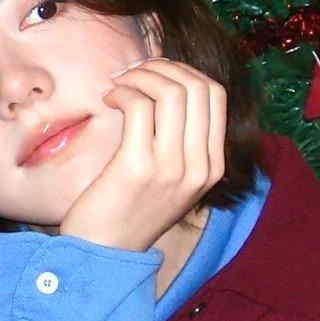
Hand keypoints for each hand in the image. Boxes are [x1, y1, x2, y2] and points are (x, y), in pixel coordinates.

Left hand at [59, 58, 226, 253]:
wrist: (103, 252)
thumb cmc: (130, 208)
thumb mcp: (171, 176)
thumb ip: (179, 138)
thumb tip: (166, 81)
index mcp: (213, 166)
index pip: (215, 95)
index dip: (184, 71)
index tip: (156, 72)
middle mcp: (199, 167)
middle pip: (196, 87)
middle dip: (161, 68)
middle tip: (133, 73)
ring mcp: (172, 168)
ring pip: (170, 92)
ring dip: (140, 77)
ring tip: (119, 85)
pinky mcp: (138, 167)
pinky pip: (138, 107)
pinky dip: (123, 92)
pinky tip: (109, 100)